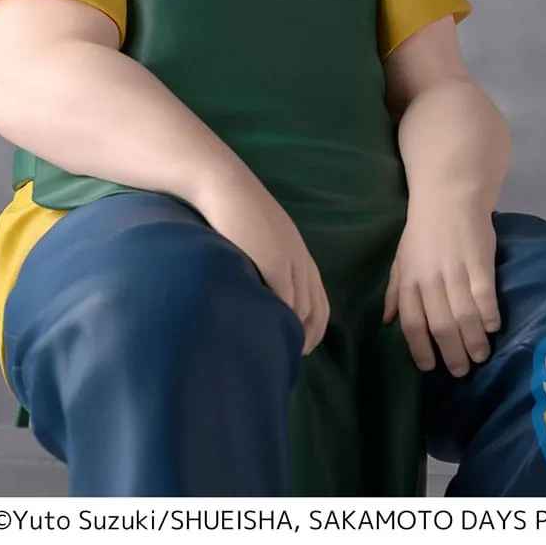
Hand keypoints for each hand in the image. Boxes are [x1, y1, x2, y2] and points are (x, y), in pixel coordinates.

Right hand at [203, 172, 329, 354]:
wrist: (225, 187)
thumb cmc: (236, 212)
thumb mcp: (261, 239)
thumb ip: (268, 263)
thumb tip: (260, 290)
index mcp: (300, 255)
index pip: (320, 301)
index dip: (313, 329)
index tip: (298, 347)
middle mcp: (301, 260)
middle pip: (316, 310)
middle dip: (307, 338)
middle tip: (290, 357)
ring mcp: (289, 261)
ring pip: (303, 309)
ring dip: (293, 333)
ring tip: (277, 352)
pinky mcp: (273, 262)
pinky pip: (285, 299)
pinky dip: (280, 320)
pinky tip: (268, 332)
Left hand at [383, 199, 499, 376]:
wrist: (448, 197)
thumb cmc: (422, 230)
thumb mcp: (401, 259)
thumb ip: (395, 291)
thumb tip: (387, 321)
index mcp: (409, 280)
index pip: (412, 324)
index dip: (421, 350)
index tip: (430, 367)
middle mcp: (430, 280)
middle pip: (441, 327)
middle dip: (452, 354)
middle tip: (462, 370)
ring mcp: (456, 272)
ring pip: (465, 317)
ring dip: (474, 342)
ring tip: (481, 356)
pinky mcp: (480, 263)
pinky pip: (485, 297)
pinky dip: (489, 316)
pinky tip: (493, 328)